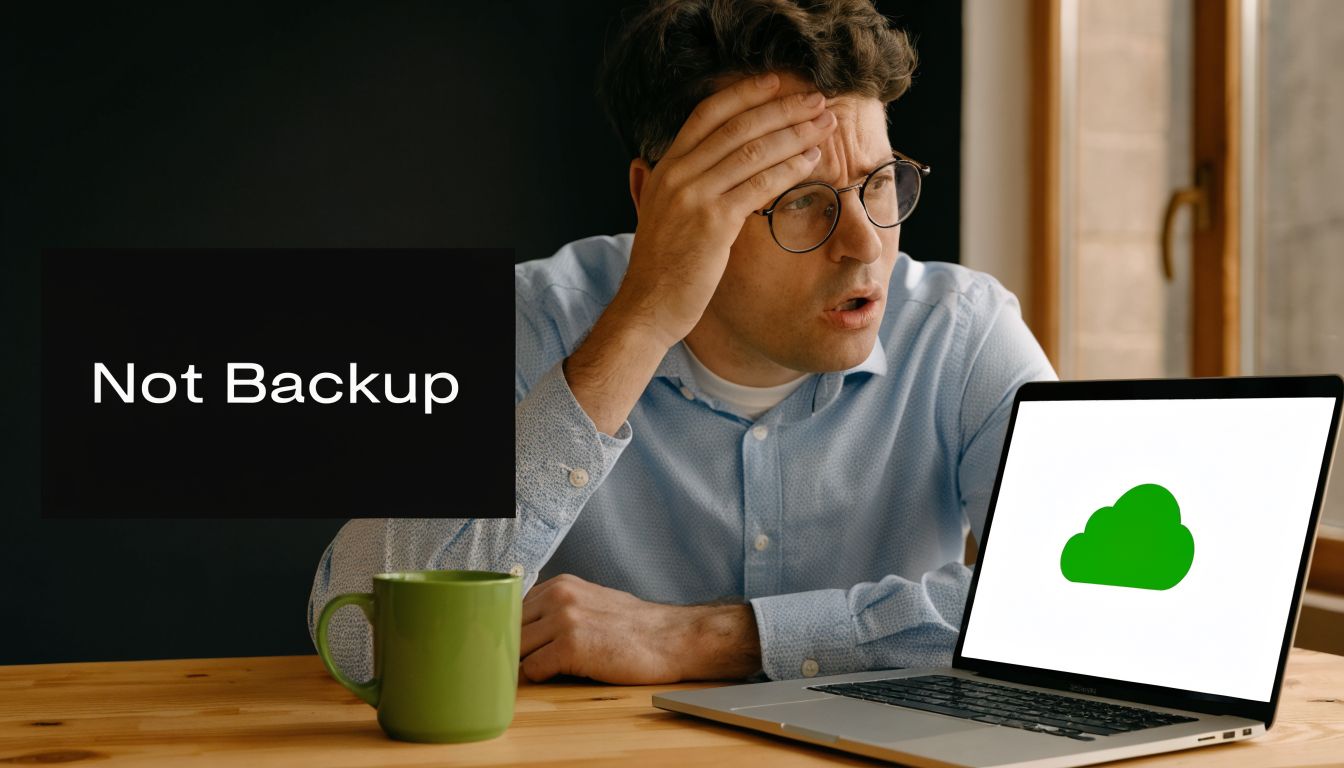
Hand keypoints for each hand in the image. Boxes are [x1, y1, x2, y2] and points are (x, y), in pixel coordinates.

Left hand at [519, 573, 760, 683]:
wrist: (670, 639)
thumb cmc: (634, 627)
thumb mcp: (591, 601)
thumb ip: (557, 609)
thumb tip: (526, 628)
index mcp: (561, 584)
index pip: (513, 608)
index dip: (513, 631)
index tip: (518, 645)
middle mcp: (558, 597)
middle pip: (510, 629)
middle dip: (516, 648)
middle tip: (528, 662)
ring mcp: (563, 620)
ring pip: (517, 649)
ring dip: (526, 664)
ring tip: (547, 670)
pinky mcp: (570, 647)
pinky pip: (532, 670)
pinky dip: (541, 677)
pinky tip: (563, 674)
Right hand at [612, 72, 838, 348]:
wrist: (648, 306)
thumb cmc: (662, 266)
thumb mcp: (661, 213)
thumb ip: (672, 184)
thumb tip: (669, 163)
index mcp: (664, 166)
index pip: (707, 114)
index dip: (744, 94)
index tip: (776, 82)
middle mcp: (676, 173)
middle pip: (737, 125)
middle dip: (782, 108)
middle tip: (816, 99)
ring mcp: (693, 196)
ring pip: (752, 150)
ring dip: (795, 133)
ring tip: (824, 124)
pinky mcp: (712, 222)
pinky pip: (759, 185)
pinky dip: (789, 169)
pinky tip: (811, 162)